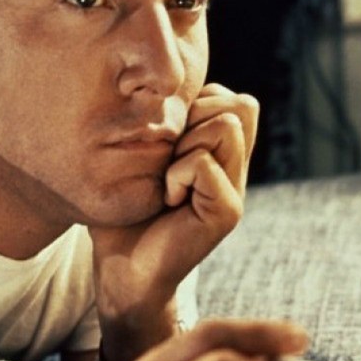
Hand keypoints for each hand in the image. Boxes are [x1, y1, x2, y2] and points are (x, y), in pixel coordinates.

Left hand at [90, 85, 258, 360]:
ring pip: (226, 126)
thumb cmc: (123, 213)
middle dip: (193, 119)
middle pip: (238, 105)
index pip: (230, 97)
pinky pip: (204, 163)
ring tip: (169, 179)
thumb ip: (164, 125)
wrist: (122, 272)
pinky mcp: (228, 212)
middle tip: (168, 161)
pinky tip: (167, 198)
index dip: (196, 105)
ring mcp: (236, 190)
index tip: (166, 144)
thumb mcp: (140, 158)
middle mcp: (236, 168)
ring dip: (186, 145)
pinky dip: (176, 174)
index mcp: (221, 152)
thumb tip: (159, 88)